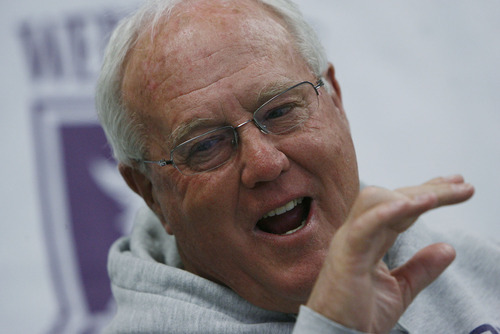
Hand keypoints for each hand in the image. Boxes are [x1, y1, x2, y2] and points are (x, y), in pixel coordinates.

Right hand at [306, 175, 473, 332]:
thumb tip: (448, 248)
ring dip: (408, 196)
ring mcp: (349, 240)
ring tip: (437, 196)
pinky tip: (411, 205)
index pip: (399, 206)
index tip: (456, 185)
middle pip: (392, 197)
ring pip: (375, 202)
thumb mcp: (401, 289)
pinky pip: (364, 226)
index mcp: (369, 238)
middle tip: (462, 185)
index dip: (426, 192)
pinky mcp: (346, 255)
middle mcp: (357, 233)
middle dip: (428, 189)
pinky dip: (386, 212)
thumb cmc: (359, 314)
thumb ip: (422, 268)